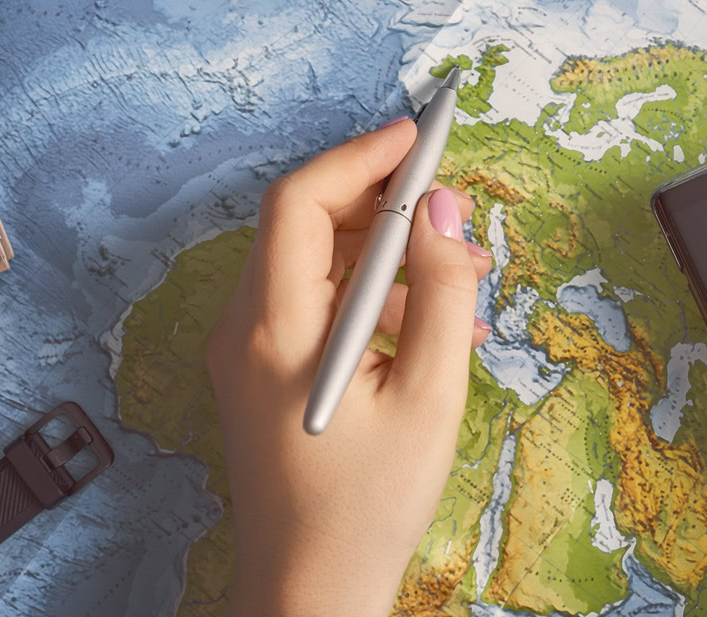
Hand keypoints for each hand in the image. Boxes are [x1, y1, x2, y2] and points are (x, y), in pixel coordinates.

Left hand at [206, 119, 490, 616]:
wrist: (311, 592)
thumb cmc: (366, 508)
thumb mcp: (430, 394)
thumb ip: (440, 291)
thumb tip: (442, 210)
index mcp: (276, 329)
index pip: (301, 202)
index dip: (360, 158)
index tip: (418, 136)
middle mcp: (247, 329)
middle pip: (305, 223)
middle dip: (382, 201)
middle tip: (449, 206)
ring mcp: (249, 352)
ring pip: (316, 262)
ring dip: (385, 252)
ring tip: (460, 280)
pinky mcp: (263, 373)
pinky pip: (315, 303)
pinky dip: (371, 295)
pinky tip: (430, 327)